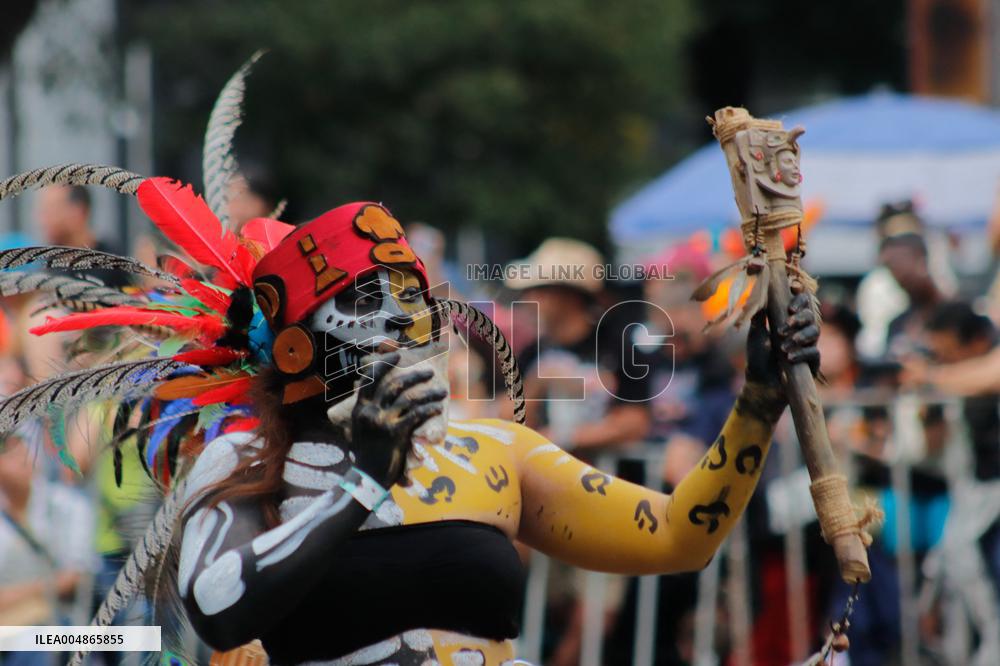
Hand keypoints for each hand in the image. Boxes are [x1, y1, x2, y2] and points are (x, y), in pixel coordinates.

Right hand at [351, 352, 446, 486]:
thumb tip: (376, 397)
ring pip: (409, 399)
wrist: (367, 478)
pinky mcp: (396, 434)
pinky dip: (429, 409)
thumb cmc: (366, 454)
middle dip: (414, 376)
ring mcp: (383, 422)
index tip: (397, 355)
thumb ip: (366, 412)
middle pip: (394, 385)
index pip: (371, 379)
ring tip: (442, 391)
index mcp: (360, 408)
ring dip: (428, 393)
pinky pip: (416, 415)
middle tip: (429, 372)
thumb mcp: (359, 429)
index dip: (385, 364)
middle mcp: (370, 412)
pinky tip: (438, 407)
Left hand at [745, 292, 819, 389]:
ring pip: (815, 332)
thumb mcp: (755, 333)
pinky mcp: (812, 362)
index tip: (794, 288)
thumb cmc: (758, 357)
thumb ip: (760, 315)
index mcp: (789, 320)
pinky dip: (801, 353)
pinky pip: (813, 353)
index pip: (800, 302)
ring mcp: (808, 345)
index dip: (800, 294)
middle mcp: (801, 330)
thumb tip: (760, 294)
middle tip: (788, 320)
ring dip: (799, 336)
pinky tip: (788, 357)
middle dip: (800, 316)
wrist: (760, 382)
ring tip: (784, 344)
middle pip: (811, 315)